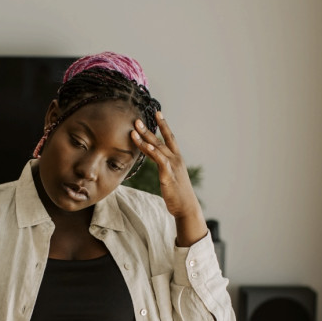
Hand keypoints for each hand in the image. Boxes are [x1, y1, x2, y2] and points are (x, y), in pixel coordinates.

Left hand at [131, 112, 207, 246]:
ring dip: (145, 138)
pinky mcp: (168, 176)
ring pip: (158, 148)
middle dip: (149, 129)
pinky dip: (152, 152)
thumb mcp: (171, 176)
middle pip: (161, 140)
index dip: (163, 125)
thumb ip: (163, 166)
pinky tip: (145, 146)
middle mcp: (175, 160)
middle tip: (137, 119)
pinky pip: (159, 161)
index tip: (158, 112)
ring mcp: (173, 167)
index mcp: (176, 159)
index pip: (169, 138)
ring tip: (134, 130)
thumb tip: (155, 159)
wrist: (187, 208)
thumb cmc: (178, 194)